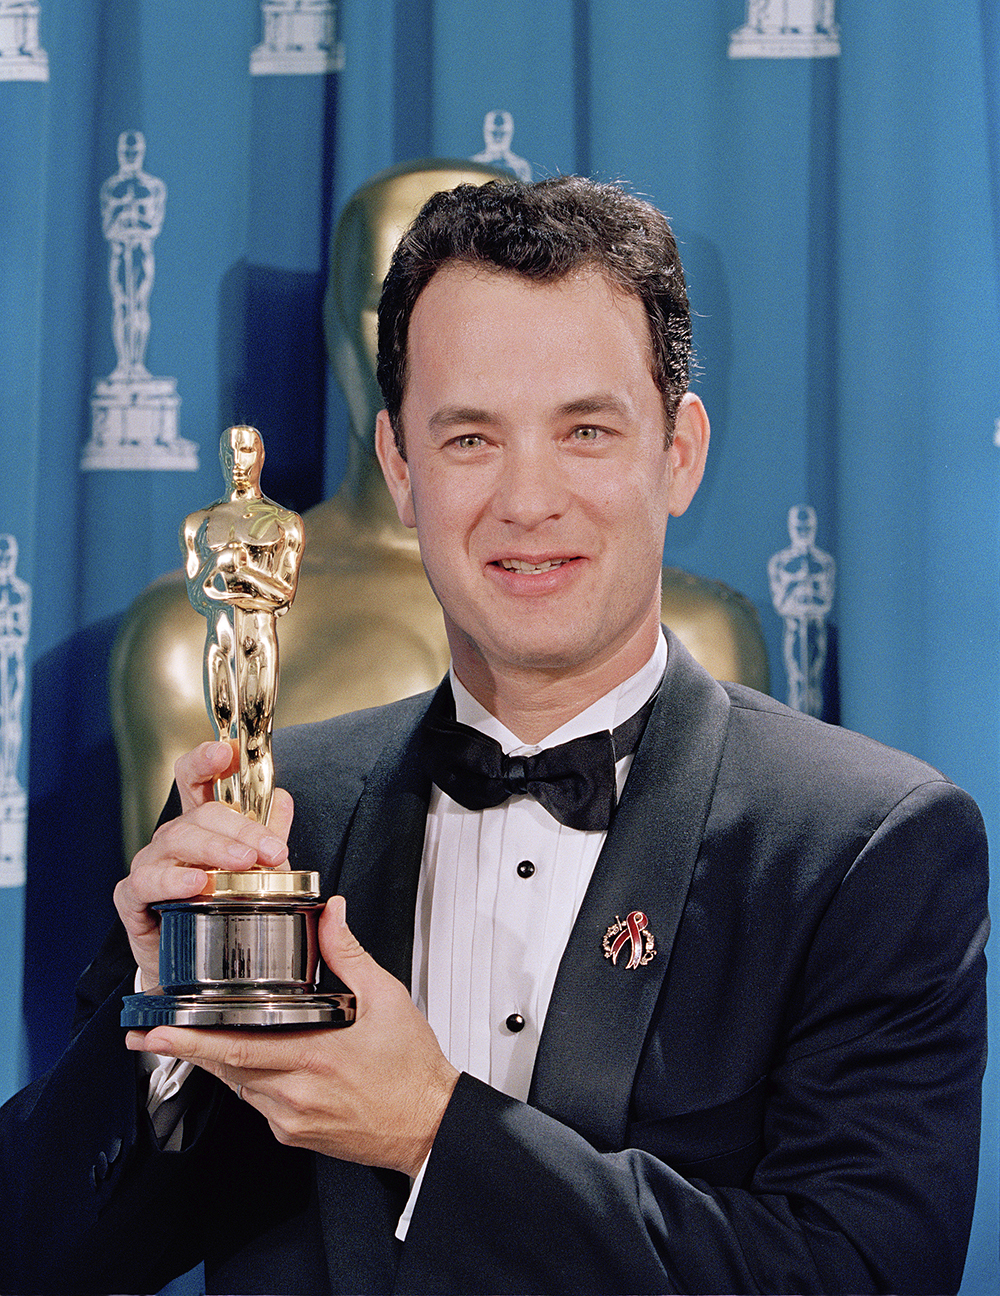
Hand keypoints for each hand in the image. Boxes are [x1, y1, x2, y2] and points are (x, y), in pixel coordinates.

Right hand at [114, 741, 293, 990]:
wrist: (196, 967)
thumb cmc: (222, 909)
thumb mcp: (253, 869)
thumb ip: (267, 833)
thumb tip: (284, 798)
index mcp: (199, 825)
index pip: (195, 780)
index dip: (207, 761)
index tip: (227, 751)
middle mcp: (172, 839)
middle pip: (199, 815)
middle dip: (240, 829)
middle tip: (271, 850)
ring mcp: (150, 866)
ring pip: (177, 843)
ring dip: (214, 851)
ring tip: (243, 864)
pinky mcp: (132, 898)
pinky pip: (147, 883)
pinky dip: (172, 881)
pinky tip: (194, 884)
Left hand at [125, 897, 459, 1176]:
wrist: (430, 1123)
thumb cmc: (412, 1066)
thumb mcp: (387, 997)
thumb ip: (348, 952)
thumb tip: (331, 911)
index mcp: (313, 1057)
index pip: (238, 1048)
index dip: (195, 1039)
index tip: (161, 1029)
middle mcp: (295, 1095)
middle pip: (226, 1068)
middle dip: (186, 1048)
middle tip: (148, 1032)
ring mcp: (291, 1120)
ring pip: (239, 1085)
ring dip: (215, 1061)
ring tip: (188, 1038)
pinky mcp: (294, 1135)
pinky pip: (257, 1103)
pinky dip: (246, 1078)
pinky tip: (246, 1059)